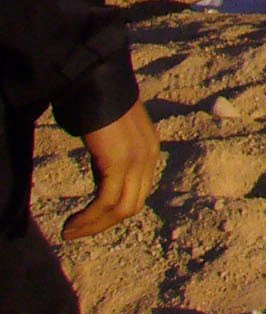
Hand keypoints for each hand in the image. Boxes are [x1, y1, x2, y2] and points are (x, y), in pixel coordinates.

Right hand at [63, 101, 155, 240]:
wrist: (95, 80)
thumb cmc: (97, 104)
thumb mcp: (110, 136)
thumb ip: (111, 157)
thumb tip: (100, 177)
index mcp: (149, 149)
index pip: (137, 193)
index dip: (113, 212)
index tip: (87, 221)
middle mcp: (148, 156)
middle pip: (131, 205)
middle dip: (102, 224)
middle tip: (75, 232)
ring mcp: (137, 159)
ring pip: (120, 208)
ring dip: (93, 225)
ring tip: (69, 232)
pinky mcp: (119, 162)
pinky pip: (106, 201)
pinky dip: (89, 217)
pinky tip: (71, 223)